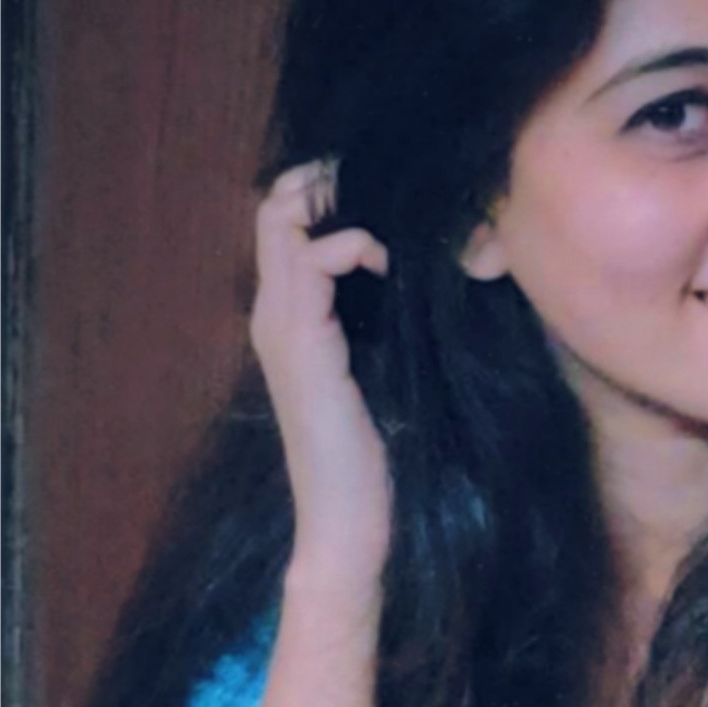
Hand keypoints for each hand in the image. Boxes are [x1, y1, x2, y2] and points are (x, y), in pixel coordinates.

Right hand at [249, 161, 393, 595]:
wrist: (350, 524)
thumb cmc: (377, 459)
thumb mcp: (388, 371)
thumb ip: (387, 323)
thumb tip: (434, 275)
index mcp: (291, 317)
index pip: (286, 218)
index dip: (330, 192)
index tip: (392, 205)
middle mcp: (274, 313)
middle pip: (275, 202)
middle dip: (331, 182)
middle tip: (392, 198)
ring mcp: (280, 326)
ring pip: (282, 217)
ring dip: (343, 206)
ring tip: (392, 231)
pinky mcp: (301, 345)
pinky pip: (312, 259)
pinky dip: (354, 244)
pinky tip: (389, 264)